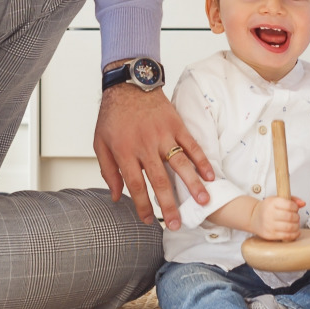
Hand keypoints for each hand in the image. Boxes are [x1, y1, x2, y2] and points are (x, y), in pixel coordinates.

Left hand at [93, 81, 213, 229]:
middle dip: (169, 205)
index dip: (143, 206)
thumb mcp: (100, 143)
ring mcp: (163, 135)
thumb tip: (117, 196)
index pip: (136, 185)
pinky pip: (192, 145)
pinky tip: (210, 175)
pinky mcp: (176, 126)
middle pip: (160, 180)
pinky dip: (202, 161)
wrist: (129, 85)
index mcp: (125, 151)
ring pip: (180, 164)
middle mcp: (145, 146)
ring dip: (193, 184)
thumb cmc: (113, 115)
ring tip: (203, 201)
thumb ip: (108, 170)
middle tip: (177, 223)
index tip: (149, 220)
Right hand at [251, 195, 301, 240]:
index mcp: (272, 202)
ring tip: (295, 224)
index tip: (295, 209)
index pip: (290, 205)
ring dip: (296, 226)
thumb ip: (292, 200)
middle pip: (291, 217)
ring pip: (290, 227)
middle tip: (296, 217)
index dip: (295, 208)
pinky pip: (286, 236)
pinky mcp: (270, 235)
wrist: (253, 217)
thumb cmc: (268, 208)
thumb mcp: (277, 199)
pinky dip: (294, 235)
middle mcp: (269, 213)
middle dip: (297, 217)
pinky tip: (295, 232)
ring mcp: (269, 225)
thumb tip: (303, 203)